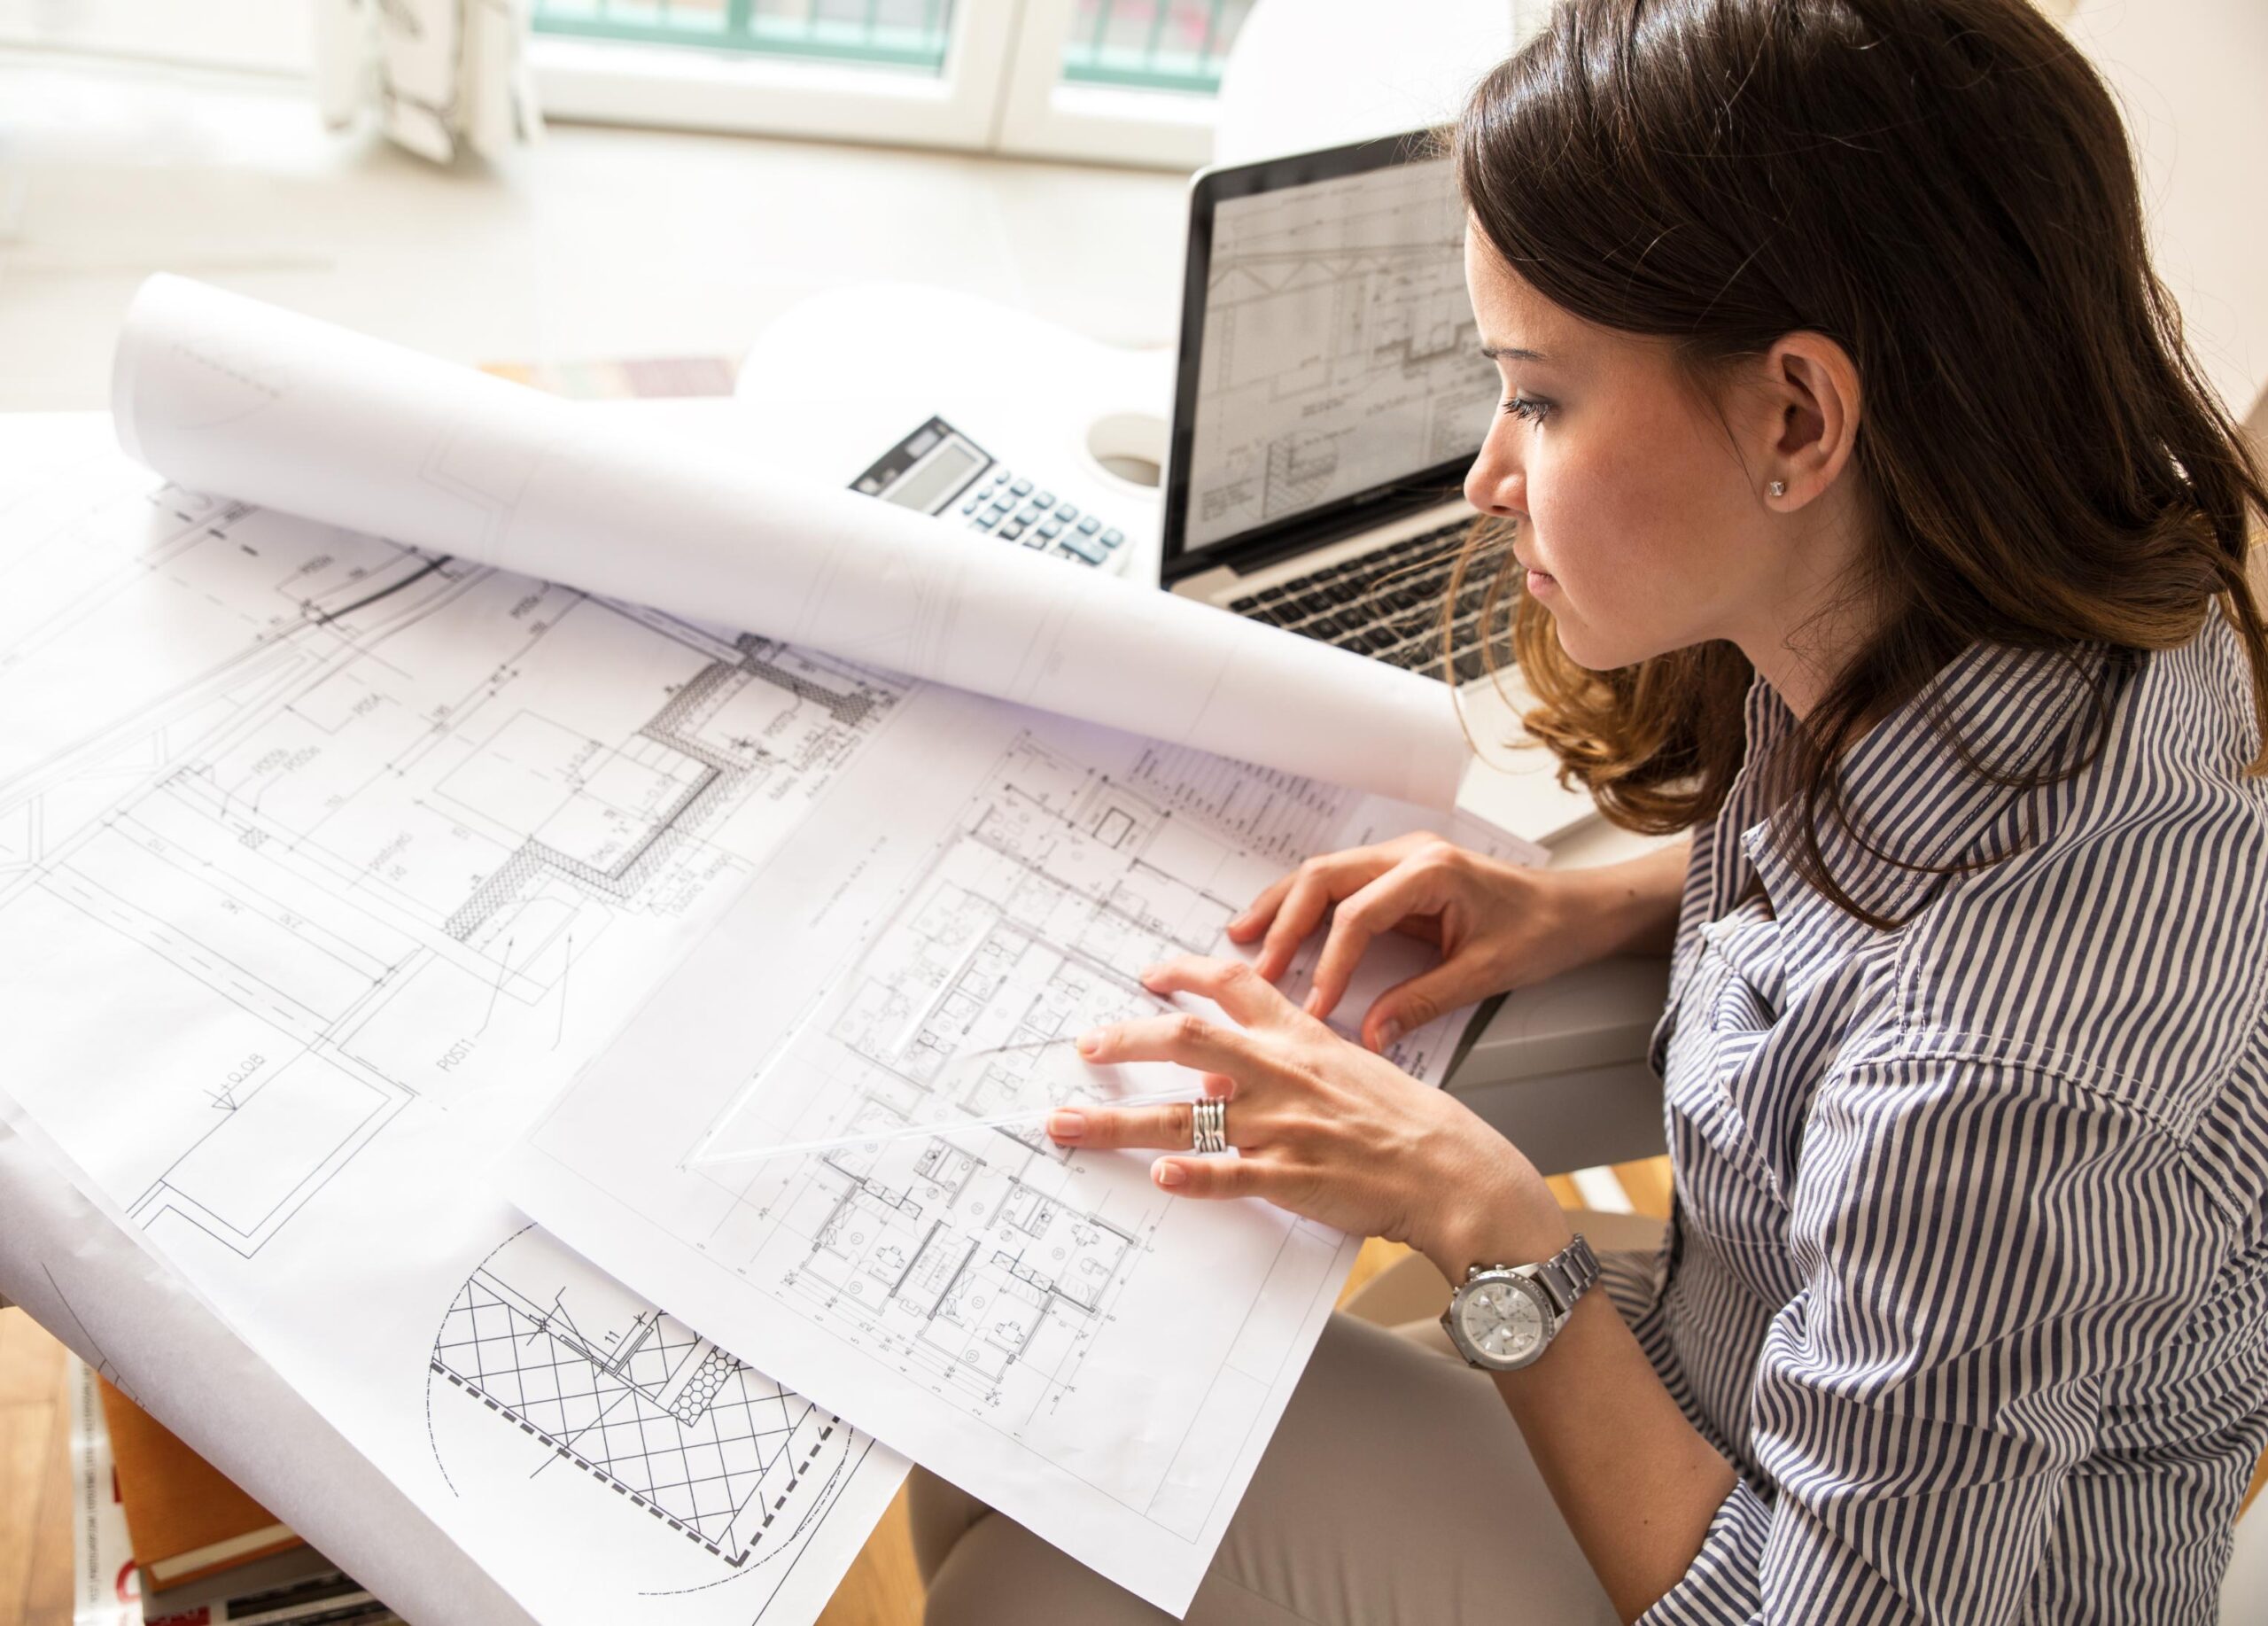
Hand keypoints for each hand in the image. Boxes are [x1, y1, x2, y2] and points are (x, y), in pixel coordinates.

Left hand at [1048, 956, 1569, 1276]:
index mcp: (1301, 1040)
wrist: (1454, 1170)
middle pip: (1186, 1042)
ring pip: (1185, 1119)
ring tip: (1066, 1126)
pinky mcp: (1291, 1179)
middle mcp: (1282, 1076)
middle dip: (1125, 1041)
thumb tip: (1229, 1068)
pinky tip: (1159, 1178)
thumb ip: (1292, 1059)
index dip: (1183, 973)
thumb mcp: (1351, 1066)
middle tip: (1084, 1046)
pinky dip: (1193, 1178)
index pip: (1234, 987)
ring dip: (1117, 1123)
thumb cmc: (1409, 1123)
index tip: (1147, 973)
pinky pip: (1231, 1176)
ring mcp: (1282, 1128)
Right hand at [1230, 832, 1607, 1050]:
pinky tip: (1280, 930)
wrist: (1577, 908)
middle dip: (1284, 922)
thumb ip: (1423, 1002)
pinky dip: (1304, 908)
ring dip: (1282, 907)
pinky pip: (1339, 886)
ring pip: (1323, 875)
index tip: (1315, 1006)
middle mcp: (1409, 855)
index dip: (1330, 963)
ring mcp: (1400, 859)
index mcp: (1432, 871)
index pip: (1358, 915)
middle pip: (1324, 878)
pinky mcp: (1398, 874)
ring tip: (1243, 938)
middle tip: (1256, 967)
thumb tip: (1370, 1035)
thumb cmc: (1542, 933)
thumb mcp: (1486, 974)